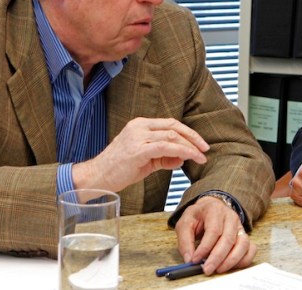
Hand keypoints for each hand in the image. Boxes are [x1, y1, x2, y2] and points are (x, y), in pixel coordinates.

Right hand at [72, 117, 208, 191]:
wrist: (96, 178)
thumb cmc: (119, 169)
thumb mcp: (146, 161)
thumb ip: (164, 158)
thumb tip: (182, 159)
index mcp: (141, 125)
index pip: (170, 124)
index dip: (188, 133)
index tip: (200, 144)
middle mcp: (140, 126)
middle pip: (174, 126)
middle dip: (193, 138)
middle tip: (205, 149)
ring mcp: (138, 136)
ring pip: (172, 136)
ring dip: (190, 147)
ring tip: (200, 157)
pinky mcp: (138, 149)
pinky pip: (165, 147)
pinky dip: (180, 151)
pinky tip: (189, 158)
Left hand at [175, 196, 255, 274]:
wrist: (210, 208)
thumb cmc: (198, 216)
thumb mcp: (185, 223)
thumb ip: (185, 241)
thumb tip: (189, 259)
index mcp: (214, 210)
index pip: (214, 230)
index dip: (205, 248)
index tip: (195, 260)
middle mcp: (230, 217)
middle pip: (228, 239)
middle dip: (217, 257)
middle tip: (207, 269)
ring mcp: (239, 226)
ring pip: (242, 244)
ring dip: (231, 260)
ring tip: (219, 269)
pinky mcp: (244, 235)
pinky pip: (250, 248)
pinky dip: (244, 259)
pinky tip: (231, 266)